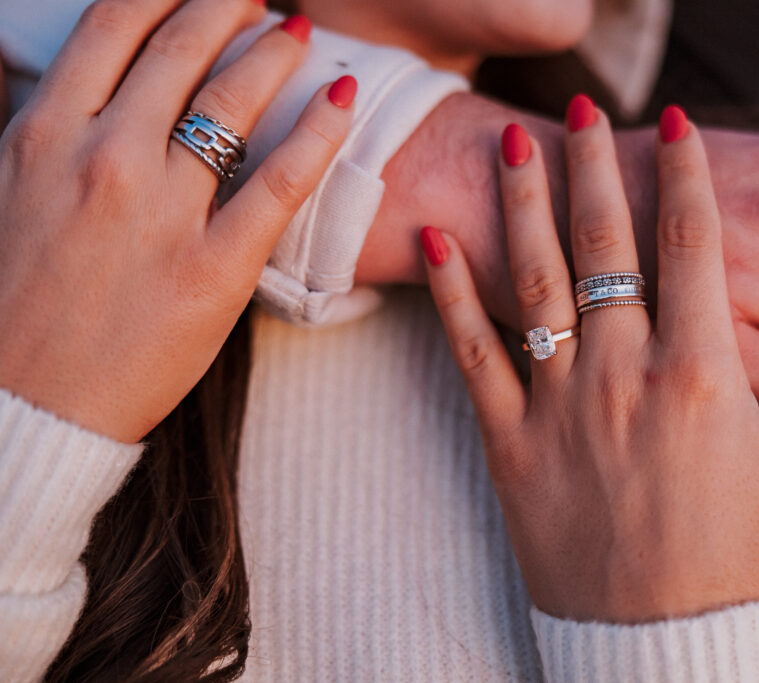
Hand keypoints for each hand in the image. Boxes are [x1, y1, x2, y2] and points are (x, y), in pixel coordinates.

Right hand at [0, 0, 354, 441]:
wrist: (25, 402)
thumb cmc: (15, 304)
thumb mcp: (10, 192)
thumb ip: (56, 134)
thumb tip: (96, 91)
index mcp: (42, 132)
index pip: (114, 26)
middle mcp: (102, 156)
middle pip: (180, 50)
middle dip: (227, 8)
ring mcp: (161, 211)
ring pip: (232, 102)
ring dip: (273, 53)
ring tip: (298, 31)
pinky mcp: (214, 266)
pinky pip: (281, 182)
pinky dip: (319, 132)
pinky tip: (345, 98)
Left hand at [421, 103, 758, 620]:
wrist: (661, 652)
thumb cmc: (747, 568)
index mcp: (703, 379)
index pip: (694, 248)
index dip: (685, 178)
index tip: (677, 126)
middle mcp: (624, 379)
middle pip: (606, 246)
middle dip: (595, 169)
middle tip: (585, 114)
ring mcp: (559, 408)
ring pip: (536, 283)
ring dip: (524, 205)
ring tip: (518, 144)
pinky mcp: (509, 444)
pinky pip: (473, 355)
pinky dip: (453, 294)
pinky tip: (437, 240)